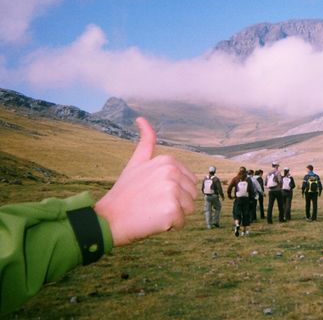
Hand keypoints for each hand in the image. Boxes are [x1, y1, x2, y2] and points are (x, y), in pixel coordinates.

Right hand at [95, 117, 196, 245]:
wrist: (108, 219)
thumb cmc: (124, 193)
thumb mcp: (136, 162)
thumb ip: (146, 142)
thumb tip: (142, 118)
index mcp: (168, 161)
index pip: (189, 181)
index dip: (173, 191)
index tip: (153, 192)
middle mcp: (172, 172)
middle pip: (191, 195)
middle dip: (175, 203)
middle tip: (151, 203)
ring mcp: (172, 190)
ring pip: (188, 209)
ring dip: (173, 215)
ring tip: (152, 211)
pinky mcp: (172, 209)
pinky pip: (181, 222)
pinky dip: (169, 226)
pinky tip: (152, 220)